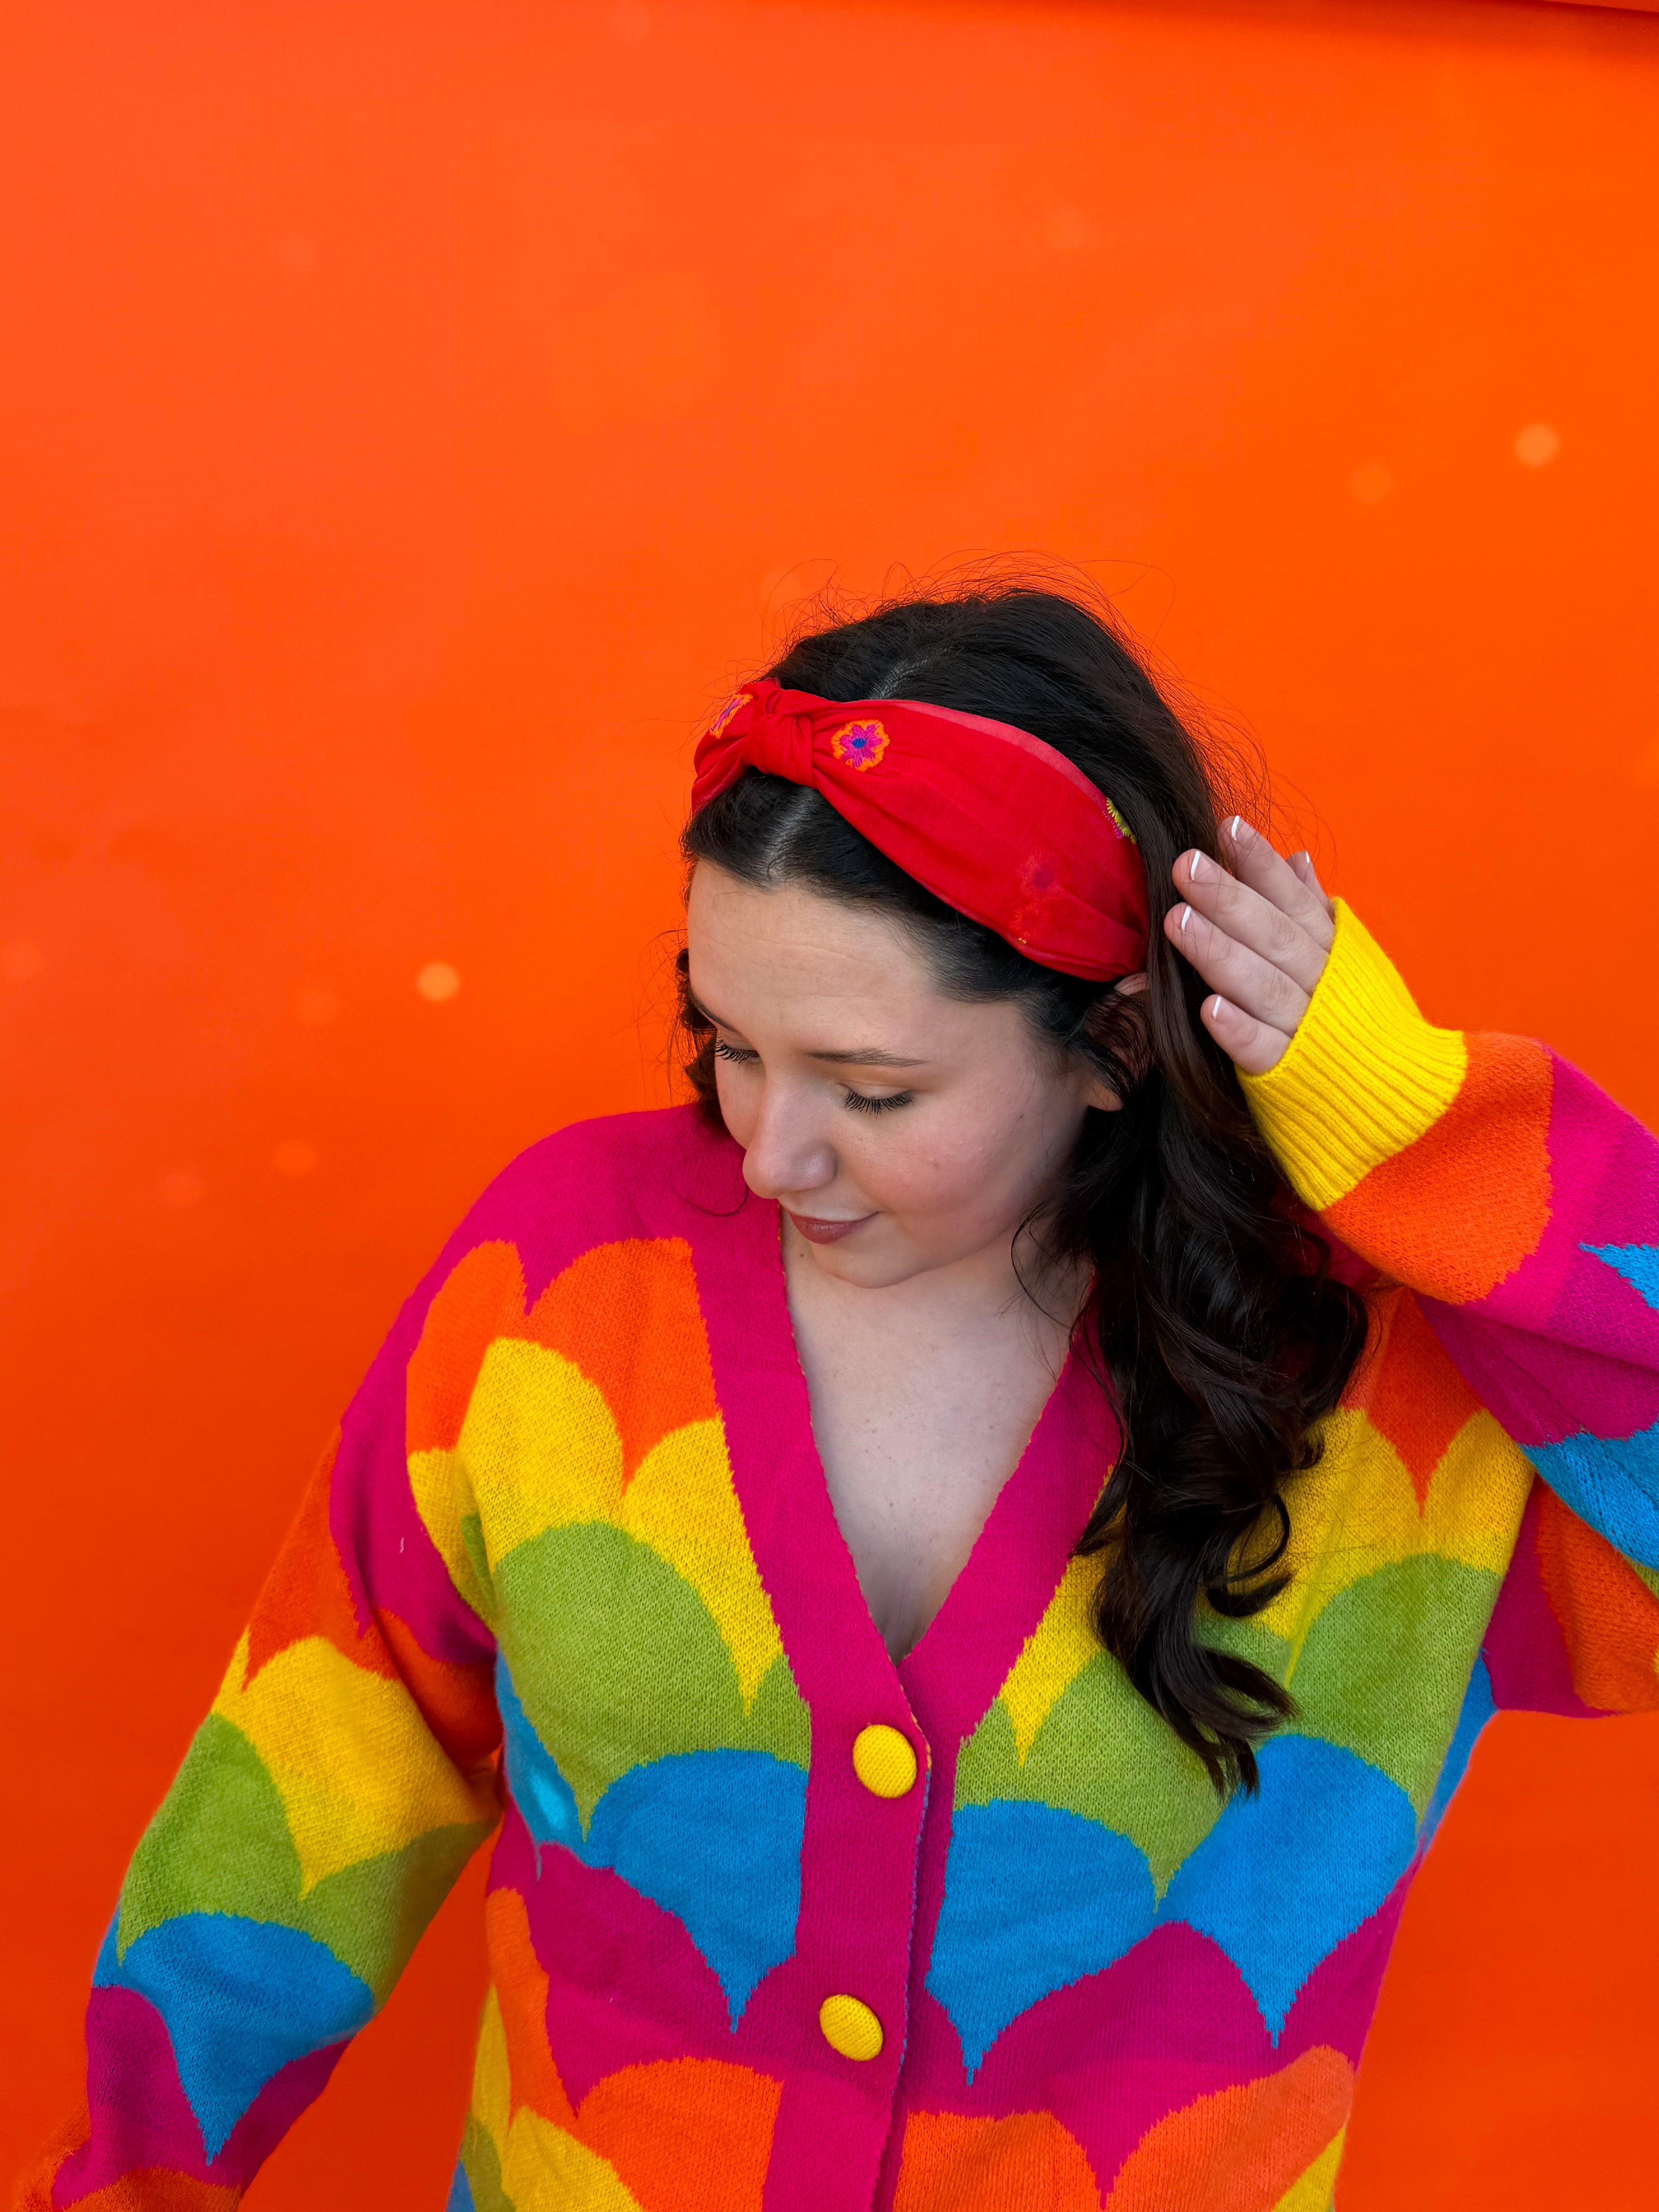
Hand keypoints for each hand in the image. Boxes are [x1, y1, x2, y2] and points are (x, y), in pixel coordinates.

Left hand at [1164, 818, 1335, 1073]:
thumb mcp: (1346, 958)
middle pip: (1274, 936)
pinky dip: (1241, 1031)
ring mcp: (1310, 1030)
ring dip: (1222, 954)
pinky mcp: (1293, 1076)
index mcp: (1332, 950)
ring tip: (1179, 921)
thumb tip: (1295, 858)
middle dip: (1230, 899)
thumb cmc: (1357, 1017)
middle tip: (1185, 866)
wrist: (1401, 1097)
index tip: (1227, 826)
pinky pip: (1266, 1052)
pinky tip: (1210, 1009)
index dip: (1261, 864)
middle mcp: (1323, 984)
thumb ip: (1313, 910)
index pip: (1293, 900)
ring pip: (1265, 987)